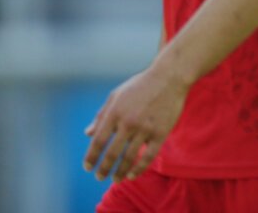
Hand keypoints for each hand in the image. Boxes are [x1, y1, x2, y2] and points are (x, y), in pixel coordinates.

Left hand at [82, 63, 189, 181]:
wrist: (169, 77)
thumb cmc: (141, 85)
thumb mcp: (116, 95)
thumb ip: (102, 115)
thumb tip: (88, 133)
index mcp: (115, 112)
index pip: (98, 141)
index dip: (91, 157)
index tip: (88, 167)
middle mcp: (128, 122)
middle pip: (112, 153)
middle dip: (104, 169)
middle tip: (99, 177)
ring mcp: (145, 128)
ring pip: (129, 157)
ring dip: (120, 172)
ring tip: (116, 179)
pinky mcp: (160, 132)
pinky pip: (148, 156)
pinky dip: (139, 168)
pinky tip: (133, 175)